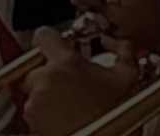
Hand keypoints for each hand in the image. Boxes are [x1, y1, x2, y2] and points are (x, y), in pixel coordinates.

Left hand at [22, 28, 138, 135]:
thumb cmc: (116, 111)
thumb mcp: (129, 73)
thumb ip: (121, 47)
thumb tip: (110, 40)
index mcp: (65, 63)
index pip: (44, 37)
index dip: (51, 39)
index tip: (56, 43)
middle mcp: (44, 81)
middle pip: (36, 67)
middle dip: (51, 71)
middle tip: (72, 78)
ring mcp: (35, 104)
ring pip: (34, 90)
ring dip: (49, 91)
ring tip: (73, 99)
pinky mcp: (31, 122)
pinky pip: (34, 109)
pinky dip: (46, 109)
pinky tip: (67, 112)